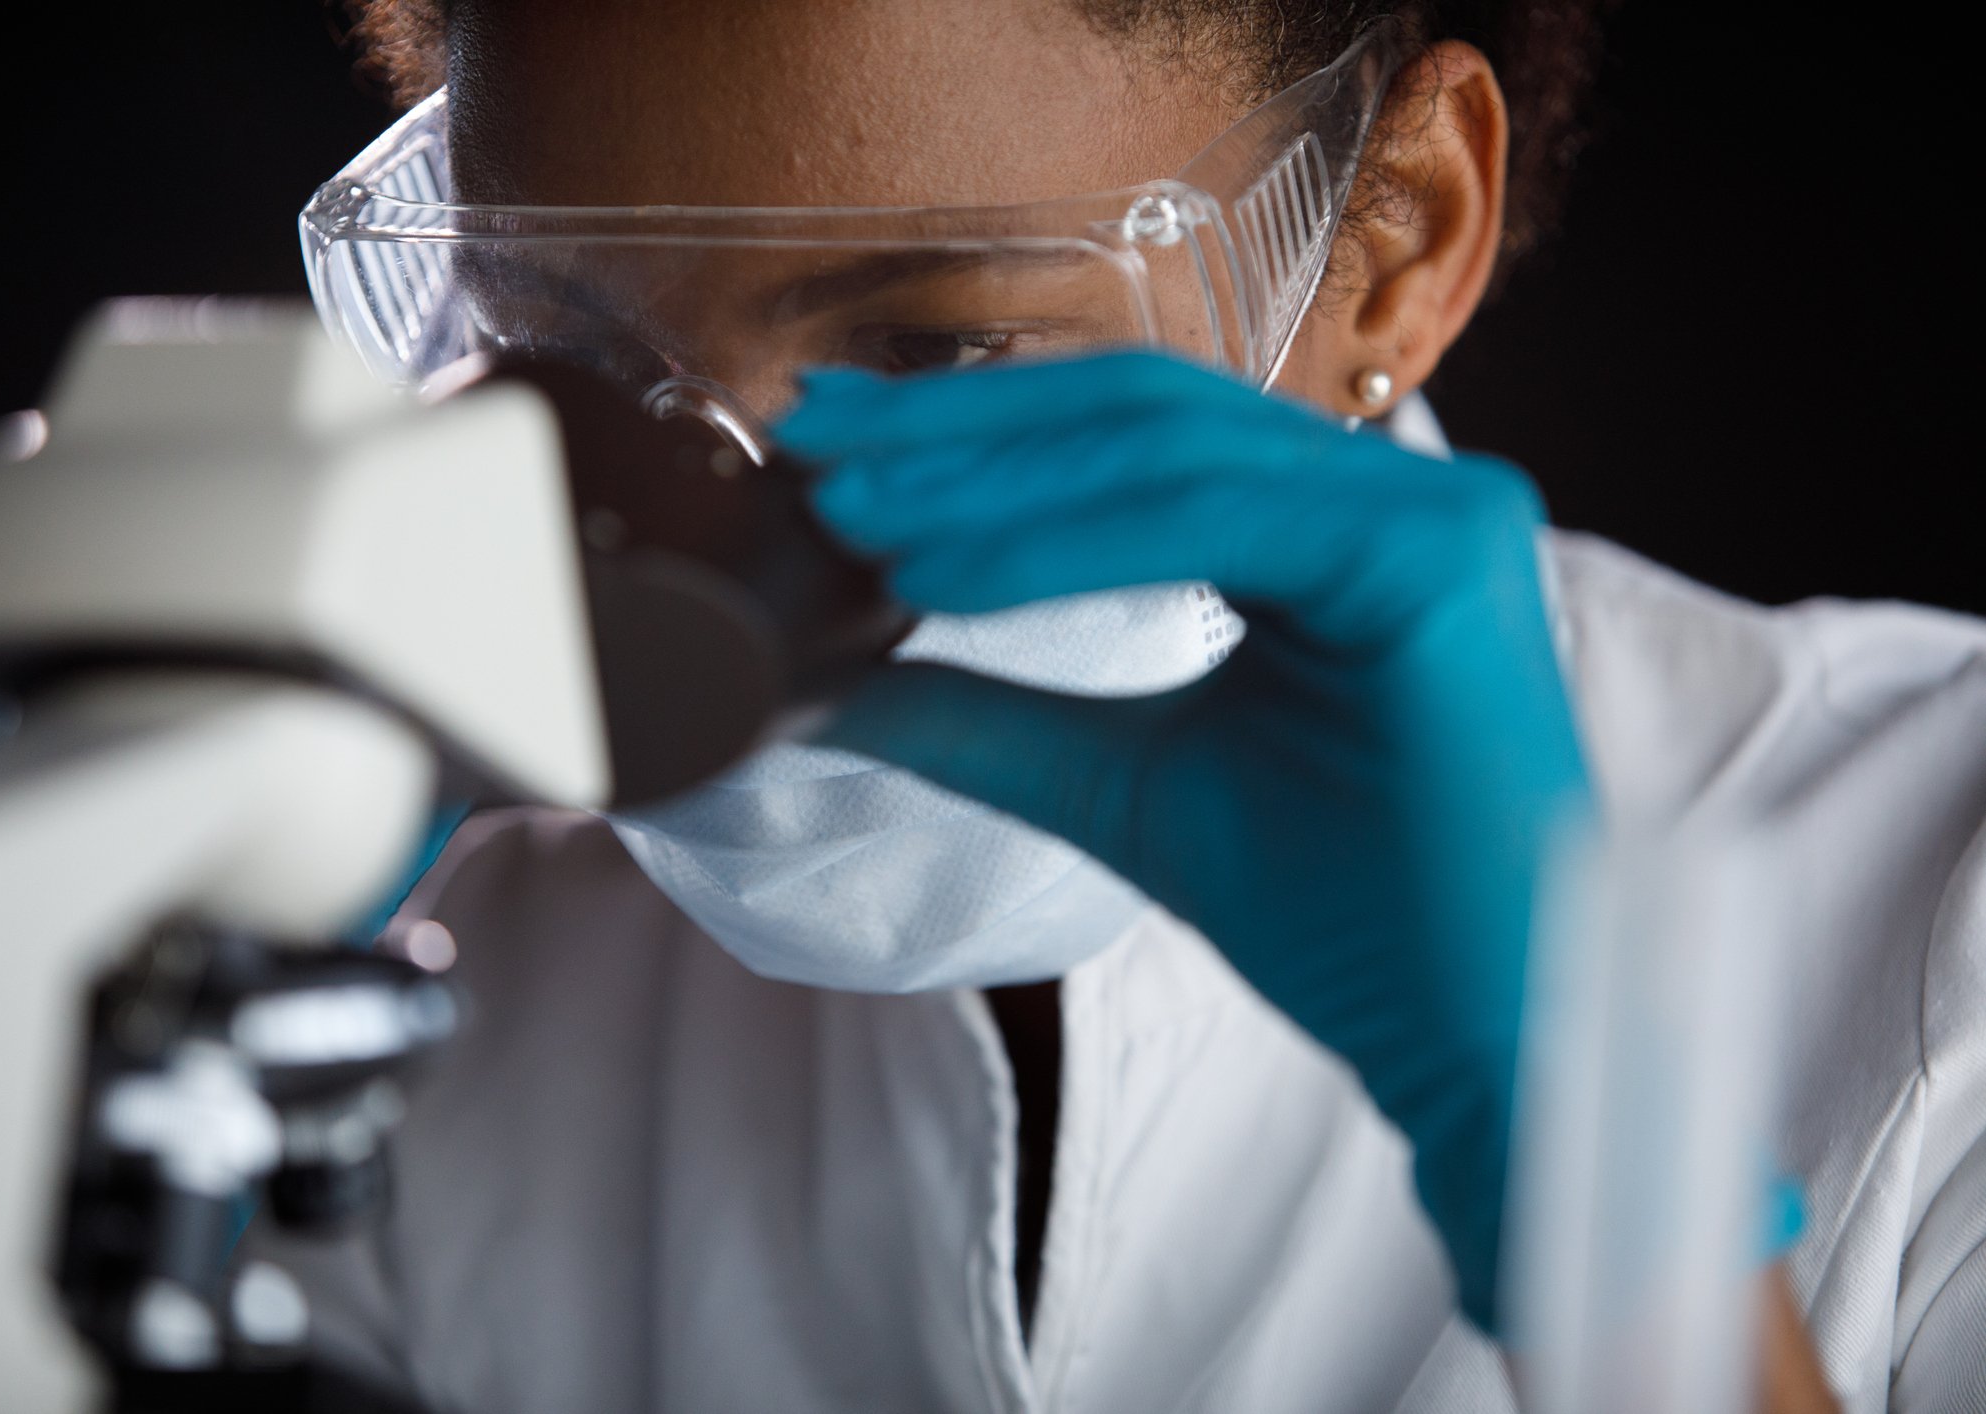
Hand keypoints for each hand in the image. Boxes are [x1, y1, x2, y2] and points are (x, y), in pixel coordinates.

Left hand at [780, 351, 1592, 1329]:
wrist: (1486, 1043)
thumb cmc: (1344, 925)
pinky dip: (1058, 543)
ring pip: (1164, 450)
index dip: (971, 434)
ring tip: (846, 515)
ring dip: (985, 480)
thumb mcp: (1125, 788)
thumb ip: (990, 718)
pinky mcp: (1436, 557)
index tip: (832, 454)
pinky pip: (1210, 516)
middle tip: (809, 445)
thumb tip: (827, 684)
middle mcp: (1391, 492)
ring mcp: (1427, 510)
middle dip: (959, 428)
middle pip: (1139, 414)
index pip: (1131, 439)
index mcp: (1334, 528)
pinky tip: (934, 571)